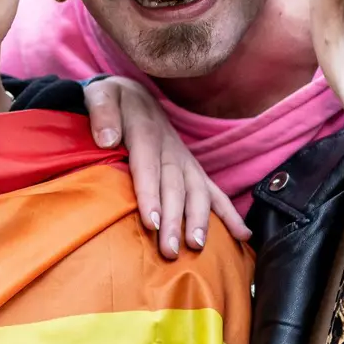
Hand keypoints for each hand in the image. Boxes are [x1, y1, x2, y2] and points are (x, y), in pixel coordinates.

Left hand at [80, 76, 251, 259]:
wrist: (133, 94)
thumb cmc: (112, 100)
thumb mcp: (100, 95)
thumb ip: (102, 114)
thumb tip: (107, 140)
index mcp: (146, 131)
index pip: (148, 165)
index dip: (150, 194)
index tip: (150, 222)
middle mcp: (170, 148)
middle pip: (174, 186)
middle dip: (174, 219)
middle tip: (169, 250)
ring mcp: (185, 159)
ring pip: (196, 191)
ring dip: (199, 219)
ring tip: (197, 246)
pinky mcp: (192, 168)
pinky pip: (213, 191)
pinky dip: (229, 213)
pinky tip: (243, 236)